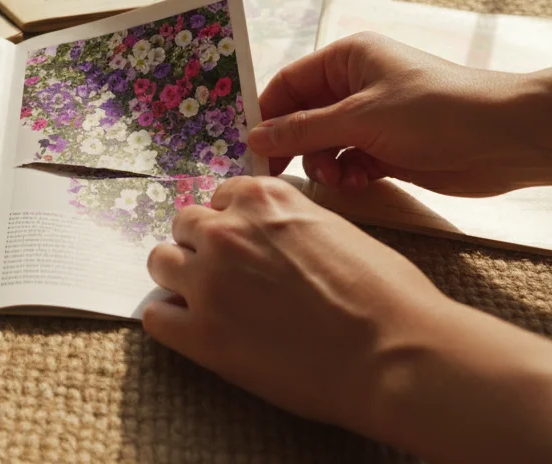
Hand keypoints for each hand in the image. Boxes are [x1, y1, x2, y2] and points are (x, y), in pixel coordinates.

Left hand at [143, 176, 456, 434]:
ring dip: (182, 280)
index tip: (245, 247)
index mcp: (262, 198)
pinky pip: (156, 317)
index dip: (232, 224)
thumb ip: (289, 223)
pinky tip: (199, 333)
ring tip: (213, 306)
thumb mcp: (336, 227)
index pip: (219, 198)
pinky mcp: (201, 334)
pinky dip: (171, 322)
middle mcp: (227, 230)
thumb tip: (273, 237)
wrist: (395, 353)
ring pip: (162, 263)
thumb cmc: (385, 294)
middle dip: (202, 248)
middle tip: (231, 279)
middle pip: (184, 226)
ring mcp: (209, 280)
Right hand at [247, 31, 531, 196]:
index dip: (266, 113)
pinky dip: (347, 174)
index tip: (250, 147)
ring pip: (324, 144)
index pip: (288, 83)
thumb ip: (303, 130)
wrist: (504, 138)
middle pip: (302, 116)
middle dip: (294, 144)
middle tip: (278, 174)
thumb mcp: (360, 117)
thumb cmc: (434, 110)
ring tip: (338, 176)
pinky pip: (348, 162)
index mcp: (346, 59)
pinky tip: (359, 181)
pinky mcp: (388, 149)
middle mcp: (355, 85)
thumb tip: (255, 138)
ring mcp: (372, 118)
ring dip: (323, 164)